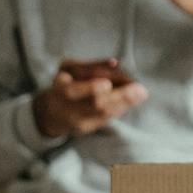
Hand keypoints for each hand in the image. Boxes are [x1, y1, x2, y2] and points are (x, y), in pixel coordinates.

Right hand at [34, 57, 148, 138]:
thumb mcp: (69, 68)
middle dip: (120, 97)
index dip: (90, 88)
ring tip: (141, 93)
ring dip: (125, 103)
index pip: (75, 91)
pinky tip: (131, 100)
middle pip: (95, 105)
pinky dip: (121, 108)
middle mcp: (67, 109)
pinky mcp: (87, 129)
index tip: (107, 84)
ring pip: (104, 114)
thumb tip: (114, 63)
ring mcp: (77, 122)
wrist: (51, 112)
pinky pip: (107, 119)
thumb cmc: (64, 82)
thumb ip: (91, 65)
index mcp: (60, 89)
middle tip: (140, 90)